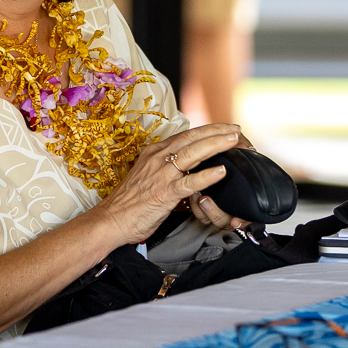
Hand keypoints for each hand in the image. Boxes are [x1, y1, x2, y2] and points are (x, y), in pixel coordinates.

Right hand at [89, 124, 241, 245]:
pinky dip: (206, 176)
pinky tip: (222, 172)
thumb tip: (187, 165)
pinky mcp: (164, 193)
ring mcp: (161, 174)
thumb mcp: (147, 176)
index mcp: (154, 153)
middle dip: (216, 131)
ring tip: (234, 141)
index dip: (208, 130)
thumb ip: (166, 167)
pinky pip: (189, 182)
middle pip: (192, 139)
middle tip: (237, 129)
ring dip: (216, 145)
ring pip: (192, 154)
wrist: (111, 219)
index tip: (225, 128)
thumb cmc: (130, 202)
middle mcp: (157, 158)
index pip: (185, 135)